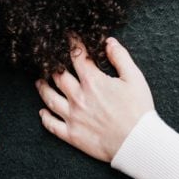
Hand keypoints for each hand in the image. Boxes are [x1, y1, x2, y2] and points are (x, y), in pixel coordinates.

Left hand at [36, 38, 154, 161]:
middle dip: (53, 65)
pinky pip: (52, 125)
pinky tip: (42, 112)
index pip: (77, 57)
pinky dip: (45, 117)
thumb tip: (109, 42)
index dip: (72, 43)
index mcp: (93, 82)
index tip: (68, 36)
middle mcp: (78, 97)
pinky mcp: (72, 135)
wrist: (137, 142)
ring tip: (40, 82)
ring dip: (43, 88)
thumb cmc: (138, 110)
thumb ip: (120, 57)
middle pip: (58, 76)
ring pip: (50, 98)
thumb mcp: (134, 78)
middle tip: (48, 60)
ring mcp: (73, 116)